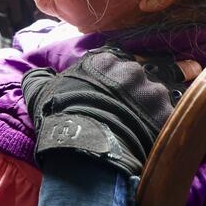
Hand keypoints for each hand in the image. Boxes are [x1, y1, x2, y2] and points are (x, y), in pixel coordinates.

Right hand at [21, 47, 196, 175]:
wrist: (85, 145)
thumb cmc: (60, 116)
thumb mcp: (40, 92)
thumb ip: (39, 77)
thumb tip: (36, 73)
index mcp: (104, 60)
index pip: (115, 61)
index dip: (113, 78)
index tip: (110, 92)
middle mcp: (132, 70)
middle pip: (139, 77)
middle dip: (134, 93)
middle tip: (125, 113)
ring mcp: (152, 92)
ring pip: (156, 97)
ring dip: (149, 110)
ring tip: (138, 129)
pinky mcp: (166, 116)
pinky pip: (169, 118)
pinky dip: (161, 127)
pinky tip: (150, 139)